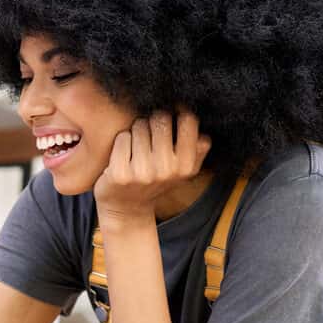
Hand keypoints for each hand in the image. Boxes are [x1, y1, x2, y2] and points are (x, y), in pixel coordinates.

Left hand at [94, 110, 210, 226]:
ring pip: (139, 126)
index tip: (170, 118)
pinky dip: (121, 142)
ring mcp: (143, 173)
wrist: (127, 210)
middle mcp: (167, 170)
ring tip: (136, 148)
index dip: (178, 112)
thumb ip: (197, 149)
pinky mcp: (120, 174)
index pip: (188, 120)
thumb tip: (202, 127)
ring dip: (136, 132)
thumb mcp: (182, 170)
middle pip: (160, 119)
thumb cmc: (155, 181)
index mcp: (186, 166)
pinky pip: (122, 138)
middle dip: (153, 121)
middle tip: (149, 135)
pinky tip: (123, 155)